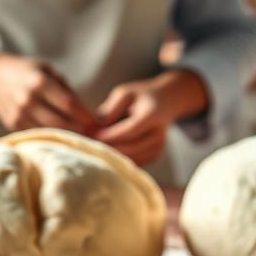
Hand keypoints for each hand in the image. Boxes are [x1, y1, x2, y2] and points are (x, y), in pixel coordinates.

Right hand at [0, 54, 98, 133]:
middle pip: (61, 122)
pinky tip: (61, 138)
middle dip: (79, 131)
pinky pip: (37, 134)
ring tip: (81, 139)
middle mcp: (28, 99)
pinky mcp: (13, 124)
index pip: (69, 104)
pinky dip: (51, 138)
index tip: (98, 123)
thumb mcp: (47, 71)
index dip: (86, 116)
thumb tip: (87, 113)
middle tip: (94, 136)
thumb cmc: (26, 71)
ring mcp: (19, 114)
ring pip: (49, 132)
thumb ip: (65, 90)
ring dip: (66, 137)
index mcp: (40, 82)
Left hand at [94, 70, 209, 166]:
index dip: (108, 135)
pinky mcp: (155, 155)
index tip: (90, 134)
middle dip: (107, 147)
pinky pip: (135, 162)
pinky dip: (120, 159)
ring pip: (132, 158)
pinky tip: (107, 151)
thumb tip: (95, 127)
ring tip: (94, 146)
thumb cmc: (142, 95)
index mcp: (152, 115)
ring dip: (112, 155)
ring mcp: (159, 147)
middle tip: (87, 142)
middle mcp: (158, 134)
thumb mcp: (125, 93)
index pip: (129, 131)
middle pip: (130, 148)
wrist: (168, 101)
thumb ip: (110, 109)